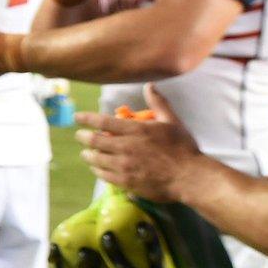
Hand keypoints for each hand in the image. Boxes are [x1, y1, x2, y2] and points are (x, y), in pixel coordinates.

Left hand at [78, 87, 200, 201]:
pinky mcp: (126, 182)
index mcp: (136, 130)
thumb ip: (159, 103)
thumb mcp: (172, 121)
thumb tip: (149, 85)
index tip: (77, 117)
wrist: (190, 177)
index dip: (87, 118)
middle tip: (80, 136)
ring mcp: (124, 166)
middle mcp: (126, 147)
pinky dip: (97, 170)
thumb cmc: (183, 148)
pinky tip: (97, 168)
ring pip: (97, 159)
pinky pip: (104, 175)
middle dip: (83, 137)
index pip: (103, 121)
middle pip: (95, 141)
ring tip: (86, 153)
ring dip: (88, 155)